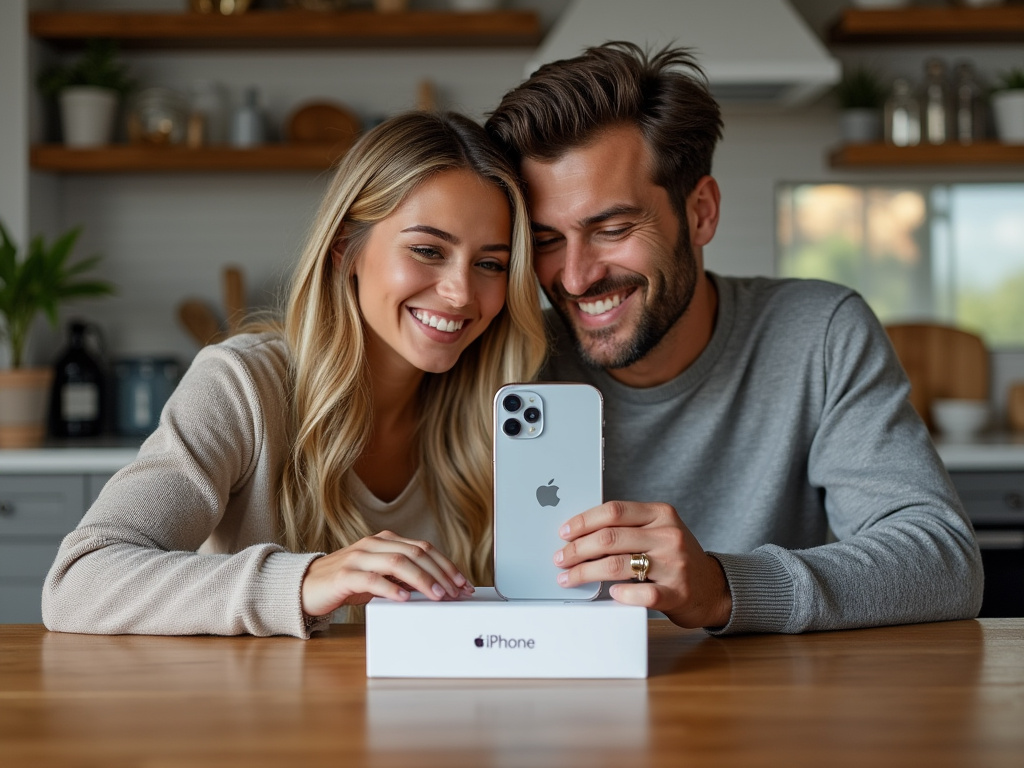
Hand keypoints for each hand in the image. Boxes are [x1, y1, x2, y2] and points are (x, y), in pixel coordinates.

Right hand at [301, 530, 473, 616]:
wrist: (305, 587)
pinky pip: (372, 579)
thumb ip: (402, 576)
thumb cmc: (346, 583)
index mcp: (385, 541)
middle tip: (456, 592)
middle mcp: (373, 545)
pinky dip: (391, 589)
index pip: (424, 548)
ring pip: (398, 562)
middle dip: (441, 573)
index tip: (462, 583)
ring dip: (422, 580)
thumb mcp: (379, 576)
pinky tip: (404, 599)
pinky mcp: (344, 575)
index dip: (446, 565)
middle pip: (416, 553)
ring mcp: (358, 558)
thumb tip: (436, 586)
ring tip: (437, 595)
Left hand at [554, 501, 731, 628]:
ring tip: (569, 578)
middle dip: (577, 549)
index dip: (583, 521)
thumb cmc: (675, 558)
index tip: (564, 532)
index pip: (614, 511)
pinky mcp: (677, 593)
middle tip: (560, 558)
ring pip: (618, 564)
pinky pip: (642, 593)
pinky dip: (620, 594)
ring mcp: (675, 564)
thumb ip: (628, 527)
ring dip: (585, 572)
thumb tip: (579, 533)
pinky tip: (608, 594)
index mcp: (661, 514)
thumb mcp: (659, 531)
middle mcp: (669, 535)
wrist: (713, 588)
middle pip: (610, 537)